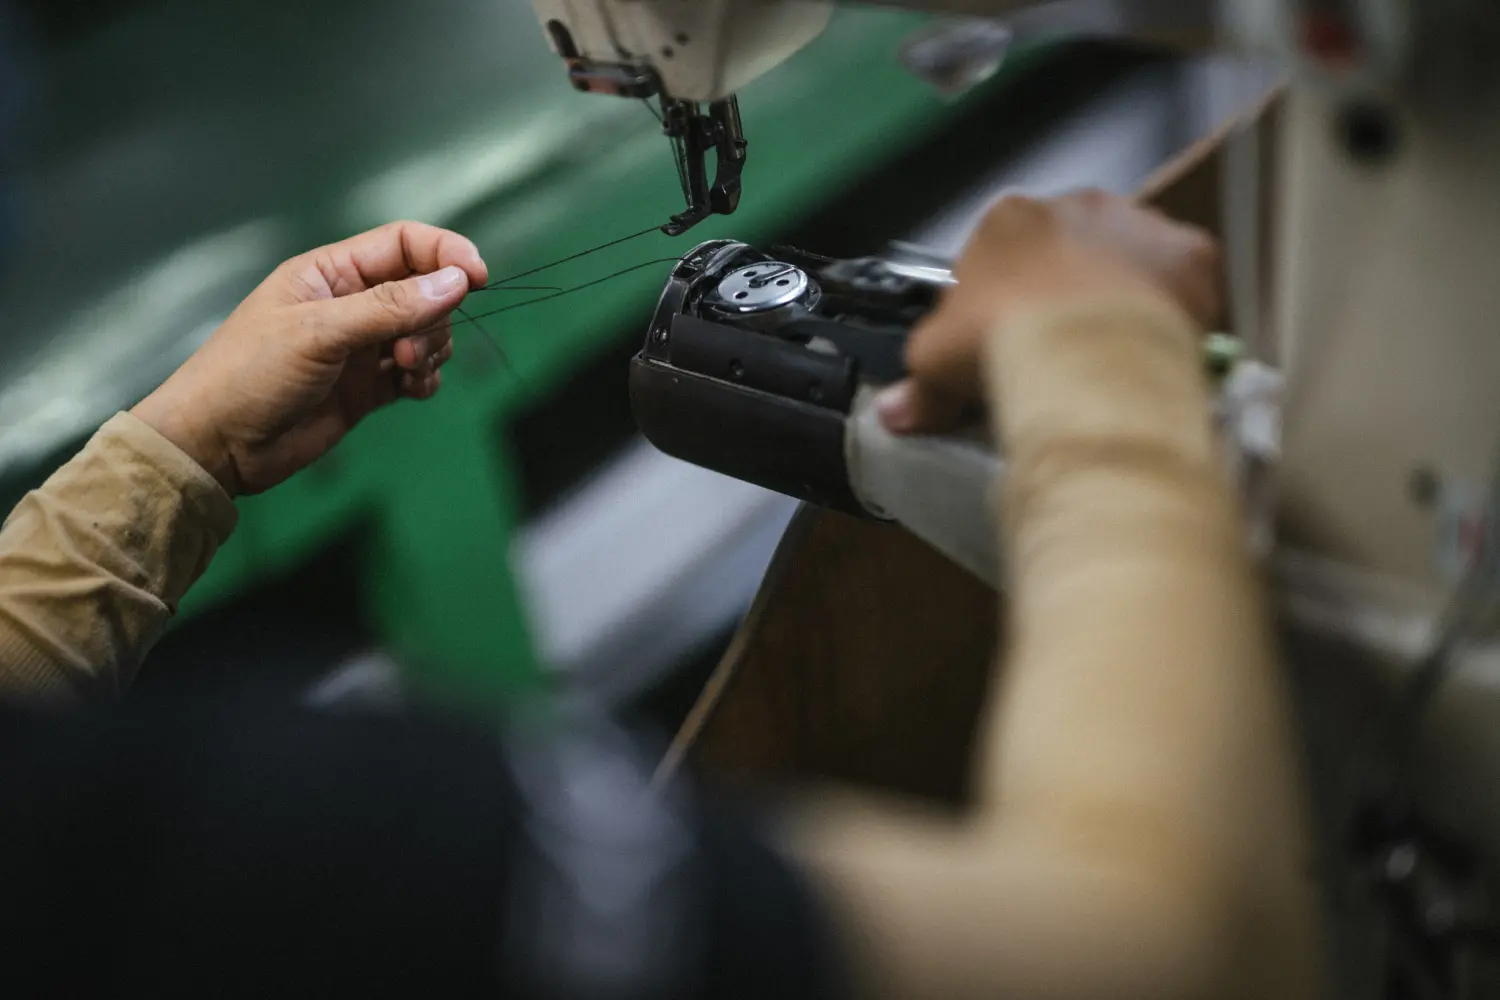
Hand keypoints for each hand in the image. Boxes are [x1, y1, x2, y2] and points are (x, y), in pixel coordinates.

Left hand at [132, 222, 487, 496]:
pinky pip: (416, 373)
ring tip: (406, 373)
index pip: (404, 244)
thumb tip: (455, 282)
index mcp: (332, 273)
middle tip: (409, 351)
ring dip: (432, 350)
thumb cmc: (250, 374)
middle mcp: (351, 304)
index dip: (445, 254)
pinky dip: (426, 379)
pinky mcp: (368, 388)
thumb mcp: (319, 333)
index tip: (477, 278)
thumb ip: (390, 307)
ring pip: (426, 334)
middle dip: (433, 318)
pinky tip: (413, 390)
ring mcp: (361, 348)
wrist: (218, 446)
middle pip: (424, 292)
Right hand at [877, 190, 1221, 433]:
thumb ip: (918, 383)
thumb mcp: (936, 362)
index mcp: (1009, 220)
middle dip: (1065, 293)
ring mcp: (1139, 225)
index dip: (1000, 302)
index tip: (1003, 344)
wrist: (1085, 352)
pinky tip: (1161, 346)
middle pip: (1070, 250)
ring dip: (1122, 294)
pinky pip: (1182, 280)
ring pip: (1130, 259)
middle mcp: (1077, 206)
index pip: (1001, 255)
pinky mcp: (1190, 254)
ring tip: (1113, 354)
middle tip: (1061, 351)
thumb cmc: (1003, 341)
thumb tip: (894, 412)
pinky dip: (1175, 309)